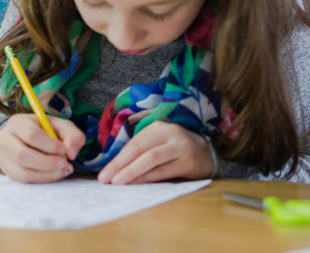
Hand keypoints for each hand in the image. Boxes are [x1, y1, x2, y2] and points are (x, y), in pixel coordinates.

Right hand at [0, 113, 83, 182]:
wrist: (27, 137)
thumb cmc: (47, 130)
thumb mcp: (62, 126)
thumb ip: (73, 136)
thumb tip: (71, 153)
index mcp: (18, 122)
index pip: (31, 134)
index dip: (49, 145)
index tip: (64, 150)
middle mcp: (4, 138)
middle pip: (22, 155)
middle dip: (47, 162)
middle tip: (65, 164)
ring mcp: (2, 156)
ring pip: (21, 171)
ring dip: (45, 174)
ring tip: (62, 170)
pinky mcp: (6, 170)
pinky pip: (22, 180)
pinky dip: (41, 179)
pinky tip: (54, 174)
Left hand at [97, 121, 211, 184]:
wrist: (205, 153)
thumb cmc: (174, 148)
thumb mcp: (158, 141)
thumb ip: (140, 149)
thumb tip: (113, 167)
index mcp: (159, 126)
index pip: (134, 143)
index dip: (117, 159)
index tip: (103, 174)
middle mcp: (171, 134)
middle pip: (141, 150)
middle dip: (121, 166)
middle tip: (105, 180)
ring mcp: (181, 148)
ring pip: (152, 160)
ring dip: (132, 172)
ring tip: (117, 183)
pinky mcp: (189, 162)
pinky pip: (164, 171)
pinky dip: (148, 178)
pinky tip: (136, 184)